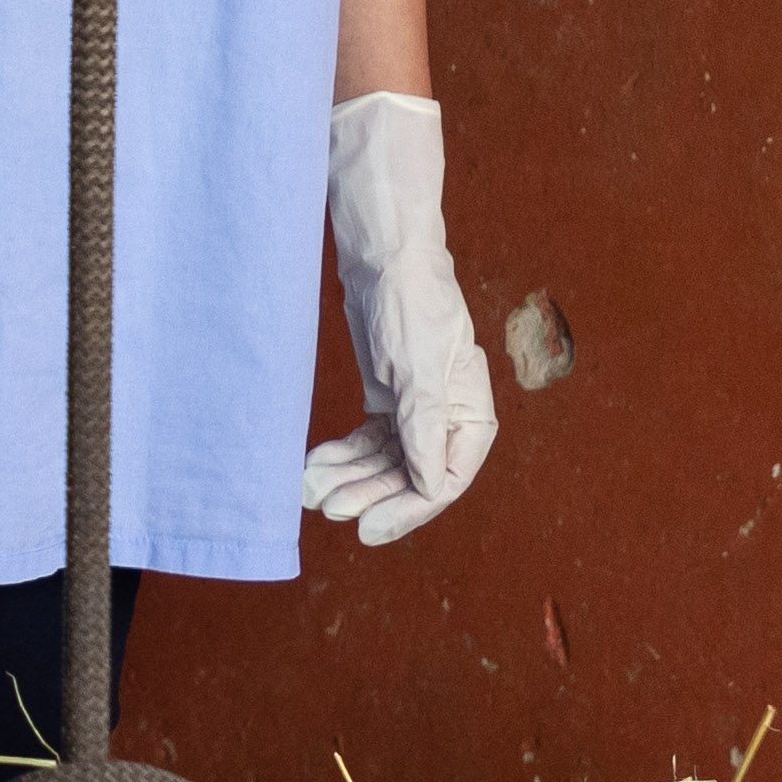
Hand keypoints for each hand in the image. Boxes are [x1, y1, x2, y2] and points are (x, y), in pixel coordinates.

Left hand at [306, 91, 495, 548]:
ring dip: (350, 479)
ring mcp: (415, 409)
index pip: (444, 479)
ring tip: (311, 490)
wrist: (383, 254)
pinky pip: (366, 441)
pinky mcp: (387, 397)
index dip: (407, 508)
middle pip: (409, 476)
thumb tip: (432, 487)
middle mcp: (447, 417)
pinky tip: (315, 466)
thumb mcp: (419, 370)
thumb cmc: (411, 303)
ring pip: (383, 462)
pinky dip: (342, 456)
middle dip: (368, 495)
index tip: (367, 527)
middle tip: (328, 508)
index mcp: (470, 413)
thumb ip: (425, 430)